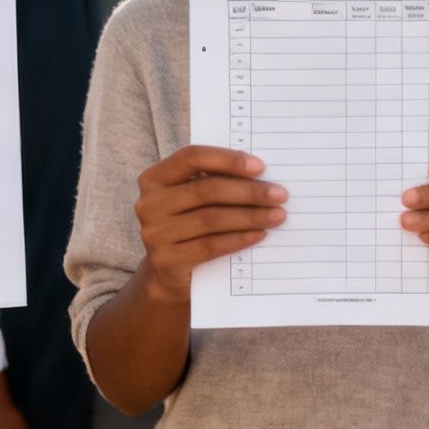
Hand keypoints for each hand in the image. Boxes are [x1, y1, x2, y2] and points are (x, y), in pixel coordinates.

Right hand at [133, 146, 284, 301]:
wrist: (169, 271)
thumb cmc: (190, 222)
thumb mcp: (194, 198)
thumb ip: (215, 180)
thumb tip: (261, 175)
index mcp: (154, 178)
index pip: (191, 157)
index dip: (227, 160)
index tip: (260, 166)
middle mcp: (148, 203)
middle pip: (205, 190)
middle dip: (248, 192)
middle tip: (279, 195)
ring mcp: (154, 233)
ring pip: (210, 219)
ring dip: (249, 216)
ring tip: (276, 216)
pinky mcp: (166, 260)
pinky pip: (209, 246)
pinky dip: (238, 239)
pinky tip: (259, 235)